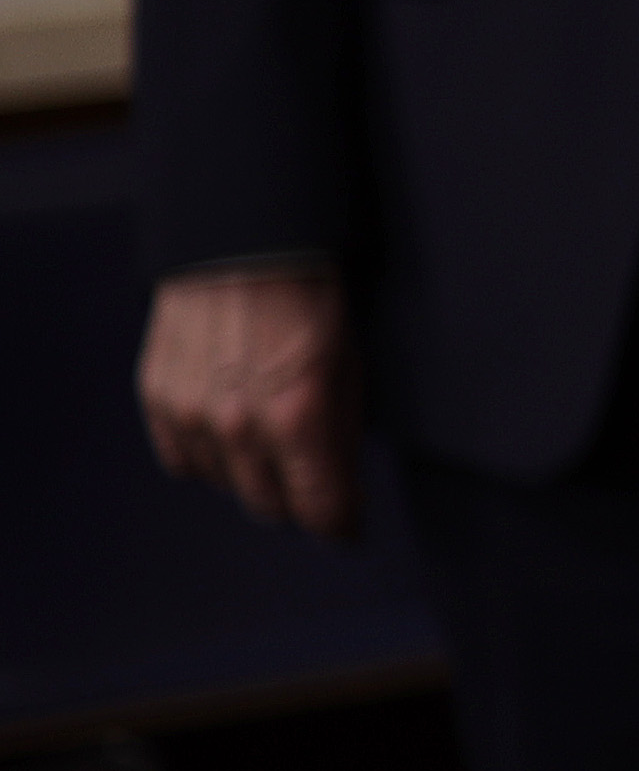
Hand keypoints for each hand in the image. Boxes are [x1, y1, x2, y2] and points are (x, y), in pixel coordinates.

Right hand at [140, 264, 359, 539]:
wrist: (241, 244)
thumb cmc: (308, 298)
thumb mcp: (350, 365)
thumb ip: (343, 433)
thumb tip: (342, 486)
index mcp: (298, 416)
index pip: (320, 507)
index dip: (340, 523)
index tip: (348, 527)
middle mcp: (238, 424)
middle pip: (270, 505)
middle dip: (298, 499)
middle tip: (313, 482)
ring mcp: (190, 413)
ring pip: (225, 484)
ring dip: (251, 475)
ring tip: (272, 441)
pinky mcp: (156, 399)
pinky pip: (182, 459)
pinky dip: (207, 456)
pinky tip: (229, 434)